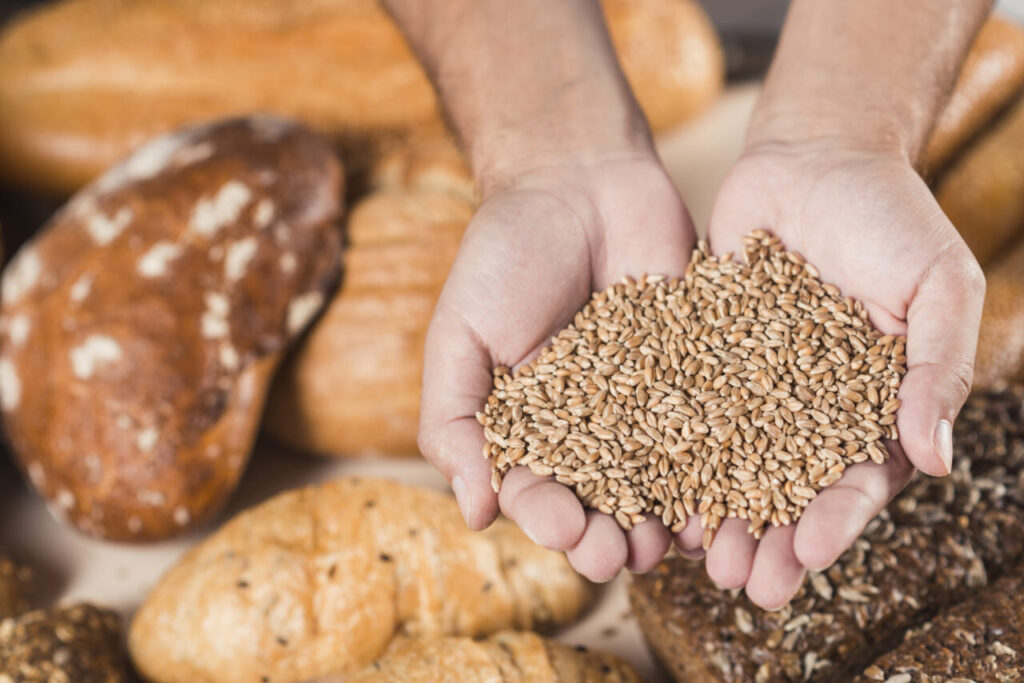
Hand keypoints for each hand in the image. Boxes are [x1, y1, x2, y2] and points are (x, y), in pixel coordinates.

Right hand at [418, 153, 695, 581]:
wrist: (578, 180)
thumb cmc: (505, 255)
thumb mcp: (460, 336)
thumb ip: (454, 421)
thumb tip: (473, 513)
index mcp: (528, 428)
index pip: (535, 490)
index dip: (548, 519)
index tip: (567, 531)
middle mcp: (588, 428)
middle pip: (600, 499)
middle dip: (609, 534)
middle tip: (621, 556)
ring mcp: (646, 404)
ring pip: (658, 478)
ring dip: (664, 517)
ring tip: (674, 542)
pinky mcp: (696, 374)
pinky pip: (709, 426)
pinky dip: (718, 464)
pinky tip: (726, 494)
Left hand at [696, 140, 984, 608]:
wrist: (816, 156)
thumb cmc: (892, 214)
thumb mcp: (938, 284)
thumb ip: (936, 367)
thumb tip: (933, 460)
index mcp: (874, 402)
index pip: (859, 478)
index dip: (836, 520)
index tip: (808, 555)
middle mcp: (811, 404)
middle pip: (791, 487)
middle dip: (771, 538)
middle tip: (744, 584)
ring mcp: (756, 384)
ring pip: (735, 461)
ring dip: (720, 512)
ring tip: (697, 555)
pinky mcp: (705, 356)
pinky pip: (688, 408)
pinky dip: (673, 449)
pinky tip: (652, 486)